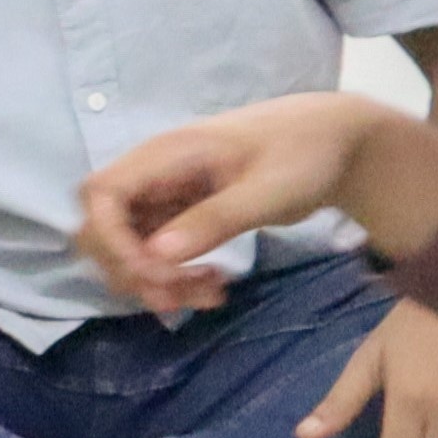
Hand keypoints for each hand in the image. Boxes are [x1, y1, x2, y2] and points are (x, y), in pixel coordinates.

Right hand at [79, 96, 390, 313]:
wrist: (336, 142)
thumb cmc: (305, 154)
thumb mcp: (269, 189)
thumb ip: (215, 219)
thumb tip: (157, 255)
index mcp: (168, 154)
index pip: (101, 194)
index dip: (110, 240)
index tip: (153, 274)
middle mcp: (156, 174)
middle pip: (101, 226)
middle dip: (131, 269)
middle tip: (179, 294)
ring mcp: (166, 195)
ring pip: (129, 247)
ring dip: (156, 281)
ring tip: (209, 294)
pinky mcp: (181, 214)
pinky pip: (157, 253)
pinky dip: (175, 277)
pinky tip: (214, 287)